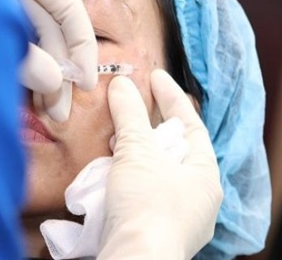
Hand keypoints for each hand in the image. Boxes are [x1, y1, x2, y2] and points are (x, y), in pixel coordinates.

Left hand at [3, 0, 97, 121]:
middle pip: (47, 24)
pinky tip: (23, 90)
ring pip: (26, 34)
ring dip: (36, 70)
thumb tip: (53, 81)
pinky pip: (4, 37)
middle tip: (57, 111)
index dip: (81, 49)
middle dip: (55, 68)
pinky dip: (14, 62)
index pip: (67, 7)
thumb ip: (20, 57)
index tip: (84, 86)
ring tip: (42, 107)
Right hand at [98, 69, 222, 258]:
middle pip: (174, 149)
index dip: (171, 97)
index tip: (155, 76)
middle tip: (131, 105)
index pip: (190, 124)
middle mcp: (198, 197)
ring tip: (116, 138)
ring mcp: (178, 216)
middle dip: (150, 125)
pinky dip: (130, 175)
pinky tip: (113, 170)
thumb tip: (121, 83)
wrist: (135, 258)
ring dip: (137, 152)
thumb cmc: (146, 204)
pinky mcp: (155, 228)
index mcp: (205, 175)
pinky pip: (145, 191)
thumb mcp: (138, 152)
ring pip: (158, 172)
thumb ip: (130, 116)